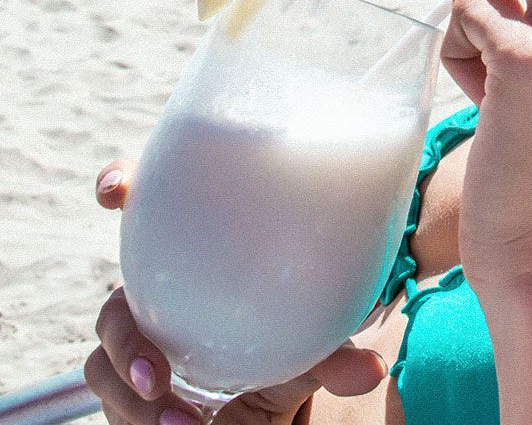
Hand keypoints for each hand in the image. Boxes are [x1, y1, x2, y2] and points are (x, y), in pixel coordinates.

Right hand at [86, 164, 386, 424]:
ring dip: (134, 391)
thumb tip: (371, 368)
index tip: (114, 193)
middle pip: (111, 297)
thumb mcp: (305, 351)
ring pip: (105, 355)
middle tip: (156, 373)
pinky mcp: (121, 383)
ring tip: (182, 421)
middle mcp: (155, 294)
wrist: (254, 411)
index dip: (120, 184)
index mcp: (194, 257)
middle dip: (123, 335)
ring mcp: (134, 339)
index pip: (146, 206)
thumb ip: (331, 356)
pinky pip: (110, 395)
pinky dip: (139, 416)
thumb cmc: (276, 353)